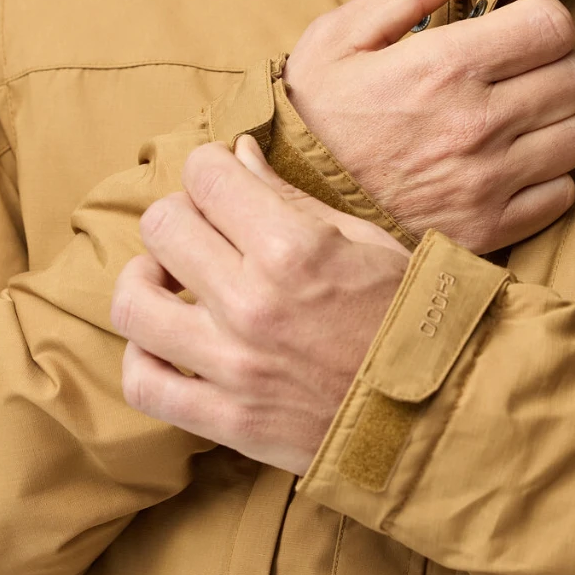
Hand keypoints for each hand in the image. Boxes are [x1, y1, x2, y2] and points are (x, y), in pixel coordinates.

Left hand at [112, 136, 410, 474]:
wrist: (440, 410)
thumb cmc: (410, 316)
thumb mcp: (365, 241)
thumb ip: (291, 197)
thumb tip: (237, 153)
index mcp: (294, 249)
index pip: (205, 176)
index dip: (209, 167)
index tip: (223, 180)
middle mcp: (254, 303)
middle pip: (161, 226)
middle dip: (180, 214)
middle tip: (205, 228)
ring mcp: (236, 366)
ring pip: (135, 301)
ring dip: (148, 279)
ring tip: (173, 281)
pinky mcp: (228, 420)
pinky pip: (143, 383)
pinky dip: (142, 358)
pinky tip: (167, 342)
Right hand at [282, 0, 574, 255]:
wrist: (294, 214)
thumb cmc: (314, 120)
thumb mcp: (336, 40)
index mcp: (444, 66)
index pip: (554, 24)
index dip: (545, 21)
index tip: (521, 33)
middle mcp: (478, 123)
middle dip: (558, 66)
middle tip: (524, 74)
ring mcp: (489, 182)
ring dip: (559, 123)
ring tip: (521, 121)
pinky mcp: (491, 229)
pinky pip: (562, 194)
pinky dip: (549, 179)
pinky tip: (513, 168)